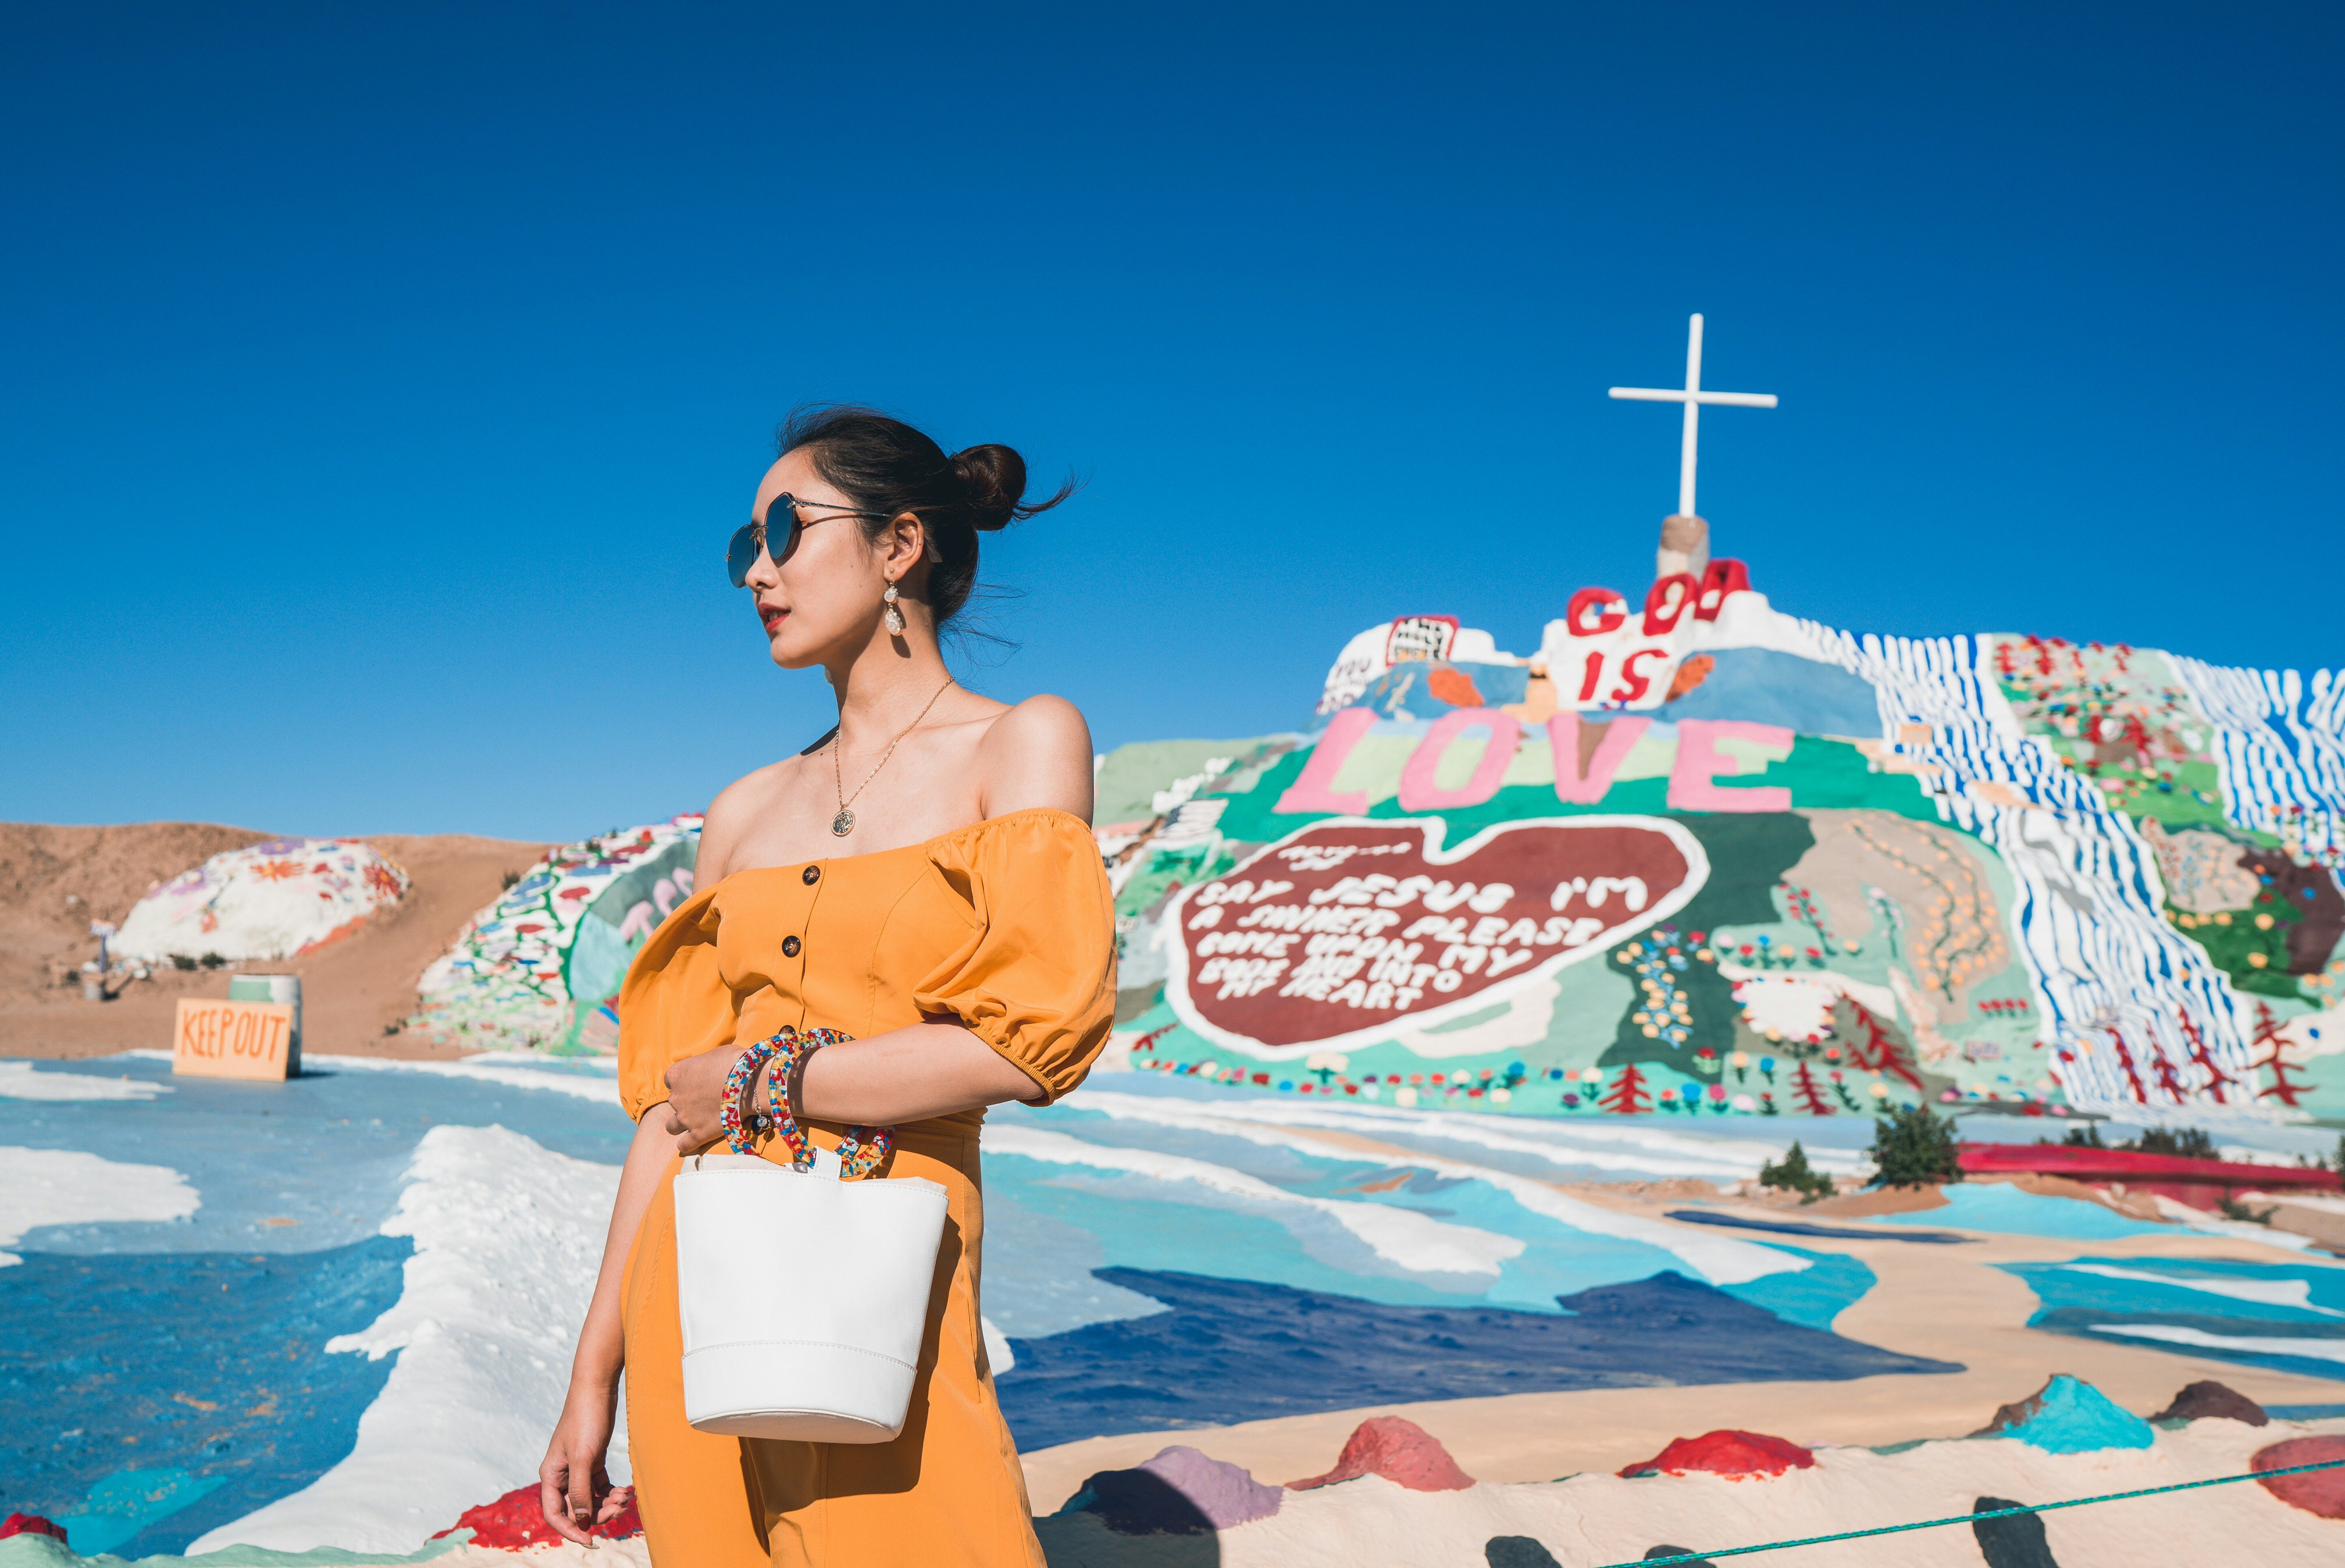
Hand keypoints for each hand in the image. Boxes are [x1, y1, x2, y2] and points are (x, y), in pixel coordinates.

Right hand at [538, 1383, 628, 1545]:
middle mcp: (562, 1475)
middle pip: (576, 1509)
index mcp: (551, 1476)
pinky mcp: (593, 1461)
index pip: (555, 1514)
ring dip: (608, 1503)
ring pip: (590, 1499)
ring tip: (626, 1497)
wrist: (597, 1389)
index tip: (590, 1541)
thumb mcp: (583, 1457)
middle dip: (597, 1513)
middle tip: (621, 1508)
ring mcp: (577, 1468)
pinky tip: (626, 1491)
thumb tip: (581, 1520)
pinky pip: (600, 1487)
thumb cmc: (585, 1419)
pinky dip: (612, 1492)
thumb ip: (580, 1490)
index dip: (570, 1530)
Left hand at [661, 1042, 742, 1153]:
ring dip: (680, 1125)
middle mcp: (676, 1096)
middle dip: (685, 1103)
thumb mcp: (715, 1054)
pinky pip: (684, 1145)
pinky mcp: (698, 1134)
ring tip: (696, 1123)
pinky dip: (688, 1145)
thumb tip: (710, 1067)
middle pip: (673, 1103)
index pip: (670, 1080)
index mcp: (677, 1074)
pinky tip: (695, 1142)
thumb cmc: (736, 1063)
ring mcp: (685, 1117)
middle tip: (703, 1102)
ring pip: (672, 1126)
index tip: (696, 1085)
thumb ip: (704, 1064)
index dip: (683, 1084)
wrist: (750, 1082)